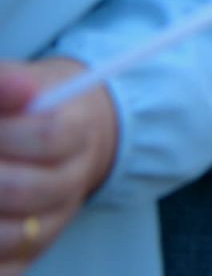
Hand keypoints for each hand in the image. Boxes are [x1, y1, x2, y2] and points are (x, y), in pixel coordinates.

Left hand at [0, 60, 117, 275]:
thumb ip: (6, 83)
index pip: (49, 135)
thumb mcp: (23, 82)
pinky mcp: (32, 251)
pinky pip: (9, 269)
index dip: (7, 134)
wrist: (66, 139)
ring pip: (14, 235)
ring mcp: (53, 220)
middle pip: (24, 189)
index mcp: (77, 130)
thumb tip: (20, 90)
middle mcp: (71, 180)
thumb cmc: (27, 109)